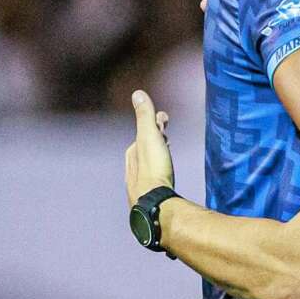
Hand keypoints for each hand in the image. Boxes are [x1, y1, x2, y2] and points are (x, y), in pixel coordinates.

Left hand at [125, 90, 175, 206]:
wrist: (155, 205)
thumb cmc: (153, 169)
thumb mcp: (149, 137)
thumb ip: (144, 116)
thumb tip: (137, 93)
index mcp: (133, 154)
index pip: (142, 133)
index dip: (154, 123)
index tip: (165, 117)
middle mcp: (132, 170)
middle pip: (144, 150)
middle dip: (155, 139)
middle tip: (166, 133)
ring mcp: (140, 186)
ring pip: (148, 166)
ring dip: (157, 156)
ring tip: (166, 154)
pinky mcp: (150, 200)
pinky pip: (154, 181)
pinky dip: (159, 172)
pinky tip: (164, 179)